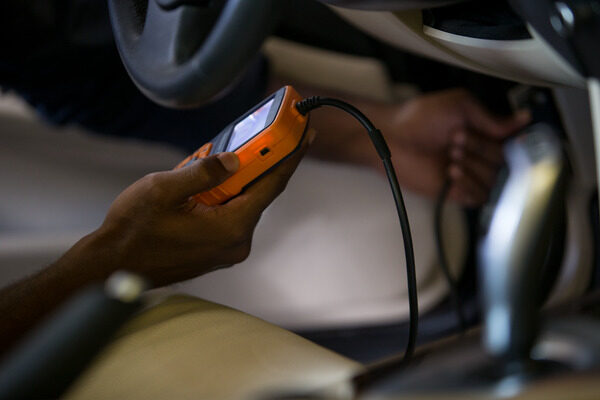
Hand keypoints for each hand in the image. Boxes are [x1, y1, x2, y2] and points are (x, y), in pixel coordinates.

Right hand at [87, 130, 314, 286]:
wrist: (111, 266)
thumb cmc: (133, 231)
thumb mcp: (163, 189)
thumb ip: (203, 172)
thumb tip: (234, 159)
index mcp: (231, 227)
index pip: (271, 186)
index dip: (290, 157)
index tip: (305, 136)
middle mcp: (236, 242)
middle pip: (258, 193)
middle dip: (260, 163)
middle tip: (265, 134)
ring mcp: (226, 249)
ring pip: (242, 203)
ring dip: (236, 178)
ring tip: (220, 157)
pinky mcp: (215, 250)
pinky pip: (229, 214)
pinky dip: (224, 194)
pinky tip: (207, 180)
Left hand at [385, 89, 529, 204]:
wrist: (392, 139)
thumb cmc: (418, 118)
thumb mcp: (459, 105)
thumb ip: (491, 117)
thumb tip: (522, 119)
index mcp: (483, 134)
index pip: (514, 144)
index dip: (507, 141)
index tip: (494, 134)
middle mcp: (479, 155)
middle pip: (505, 163)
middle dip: (481, 150)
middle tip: (456, 140)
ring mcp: (469, 175)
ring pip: (494, 182)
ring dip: (475, 168)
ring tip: (451, 156)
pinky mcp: (456, 192)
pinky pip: (479, 198)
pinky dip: (469, 186)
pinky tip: (452, 174)